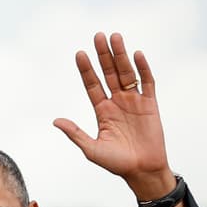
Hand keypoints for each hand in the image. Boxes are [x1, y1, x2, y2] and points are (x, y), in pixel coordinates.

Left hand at [53, 32, 175, 201]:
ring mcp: (134, 101)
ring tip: (115, 37)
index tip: (79, 54)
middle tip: (98, 36)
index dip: (86, 70)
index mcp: (102, 111)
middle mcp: (117, 102)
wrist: (142, 171)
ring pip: (126, 73)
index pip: (92, 85)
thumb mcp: (91, 149)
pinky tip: (137, 55)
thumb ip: (75, 133)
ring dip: (121, 56)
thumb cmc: (115, 163)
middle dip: (103, 55)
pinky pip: (147, 82)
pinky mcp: (151, 104)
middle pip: (109, 73)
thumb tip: (55, 121)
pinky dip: (143, 69)